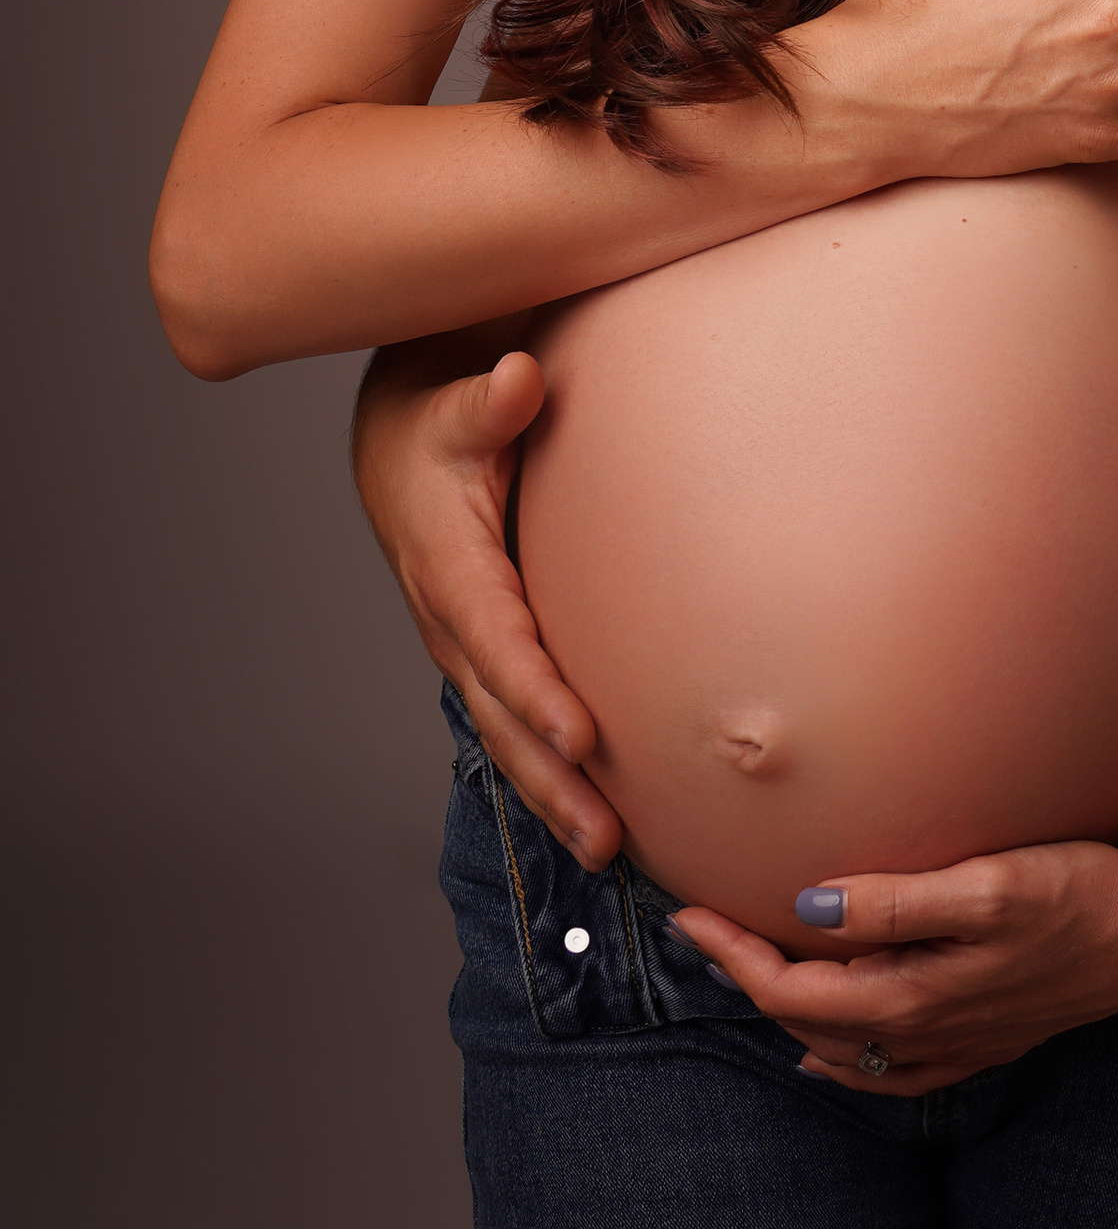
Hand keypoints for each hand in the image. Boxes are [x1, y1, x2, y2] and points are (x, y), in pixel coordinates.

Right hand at [351, 345, 622, 868]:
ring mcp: (466, 646)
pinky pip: (515, 724)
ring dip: (554, 794)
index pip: (496, 639)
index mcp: (449, 565)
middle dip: (551, 777)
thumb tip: (517, 379)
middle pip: (502, 713)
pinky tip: (594, 817)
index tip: (582, 736)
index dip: (535, 691)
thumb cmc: (439, 416)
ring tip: (609, 849)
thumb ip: (487, 400)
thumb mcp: (456, 400)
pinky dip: (549, 773)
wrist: (397, 441)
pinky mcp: (485, 656)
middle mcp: (452, 621)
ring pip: (508, 733)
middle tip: (604, 834)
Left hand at [671, 826, 1117, 1094]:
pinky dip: (846, 1062)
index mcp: (912, 997)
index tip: (690, 913)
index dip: (732, 956)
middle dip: (748, 979)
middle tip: (706, 928)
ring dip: (789, 1017)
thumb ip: (894, 903)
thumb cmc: (1079, 894)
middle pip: (806, 1022)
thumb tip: (808, 910)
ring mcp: (955, 1044)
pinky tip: (832, 1052)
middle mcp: (925, 1034)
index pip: (791, 989)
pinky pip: (891, 1073)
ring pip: (842, 1052)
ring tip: (751, 973)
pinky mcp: (984, 1041)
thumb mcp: (987, 885)